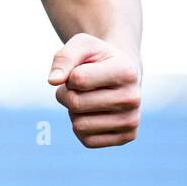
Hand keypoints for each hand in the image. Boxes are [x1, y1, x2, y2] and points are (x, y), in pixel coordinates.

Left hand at [48, 33, 141, 147]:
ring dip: (73, 111)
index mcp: (126, 72)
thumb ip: (64, 58)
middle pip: (75, 103)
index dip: (68, 75)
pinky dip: (81, 127)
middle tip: (80, 86)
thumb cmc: (98, 58)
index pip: (77, 80)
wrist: (122, 74)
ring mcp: (132, 121)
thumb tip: (53, 81)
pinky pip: (87, 140)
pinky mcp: (126, 138)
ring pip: (79, 125)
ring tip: (87, 98)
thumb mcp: (82, 45)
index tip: (81, 70)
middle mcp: (133, 99)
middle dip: (67, 93)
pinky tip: (94, 114)